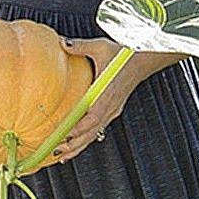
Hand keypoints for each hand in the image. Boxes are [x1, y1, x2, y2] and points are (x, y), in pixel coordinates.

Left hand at [52, 38, 181, 163]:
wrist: (143, 59)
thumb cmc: (123, 54)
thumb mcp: (100, 47)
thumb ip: (80, 46)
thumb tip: (62, 43)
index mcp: (107, 93)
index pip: (93, 117)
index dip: (78, 128)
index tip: (63, 135)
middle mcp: (110, 106)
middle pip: (92, 132)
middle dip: (73, 144)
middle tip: (54, 150)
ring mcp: (112, 110)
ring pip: (94, 134)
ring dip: (78, 146)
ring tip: (61, 155)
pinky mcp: (112, 110)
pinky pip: (98, 128)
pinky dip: (85, 138)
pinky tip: (74, 144)